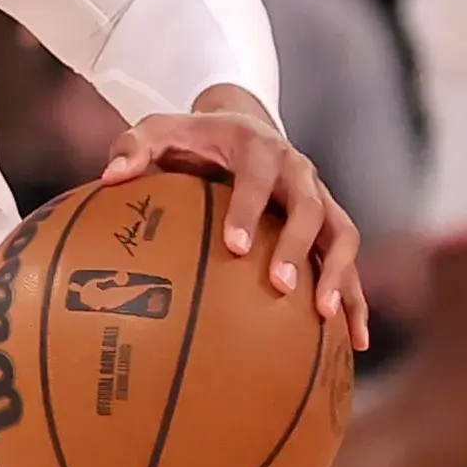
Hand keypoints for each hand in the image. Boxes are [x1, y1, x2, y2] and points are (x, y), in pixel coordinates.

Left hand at [99, 89, 370, 349]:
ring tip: (327, 316)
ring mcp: (321, 199)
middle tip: (280, 286)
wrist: (242, 126)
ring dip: (341, 275)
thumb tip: (110, 176)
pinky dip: (356, 298)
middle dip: (296, 247)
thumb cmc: (194, 137)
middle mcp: (299, 173)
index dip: (248, 210)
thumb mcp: (160, 130)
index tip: (235, 246)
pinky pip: (347, 263)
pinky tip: (354, 340)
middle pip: (310, 209)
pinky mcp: (330, 225)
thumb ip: (134, 147)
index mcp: (259, 149)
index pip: (257, 178)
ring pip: (343, 236)